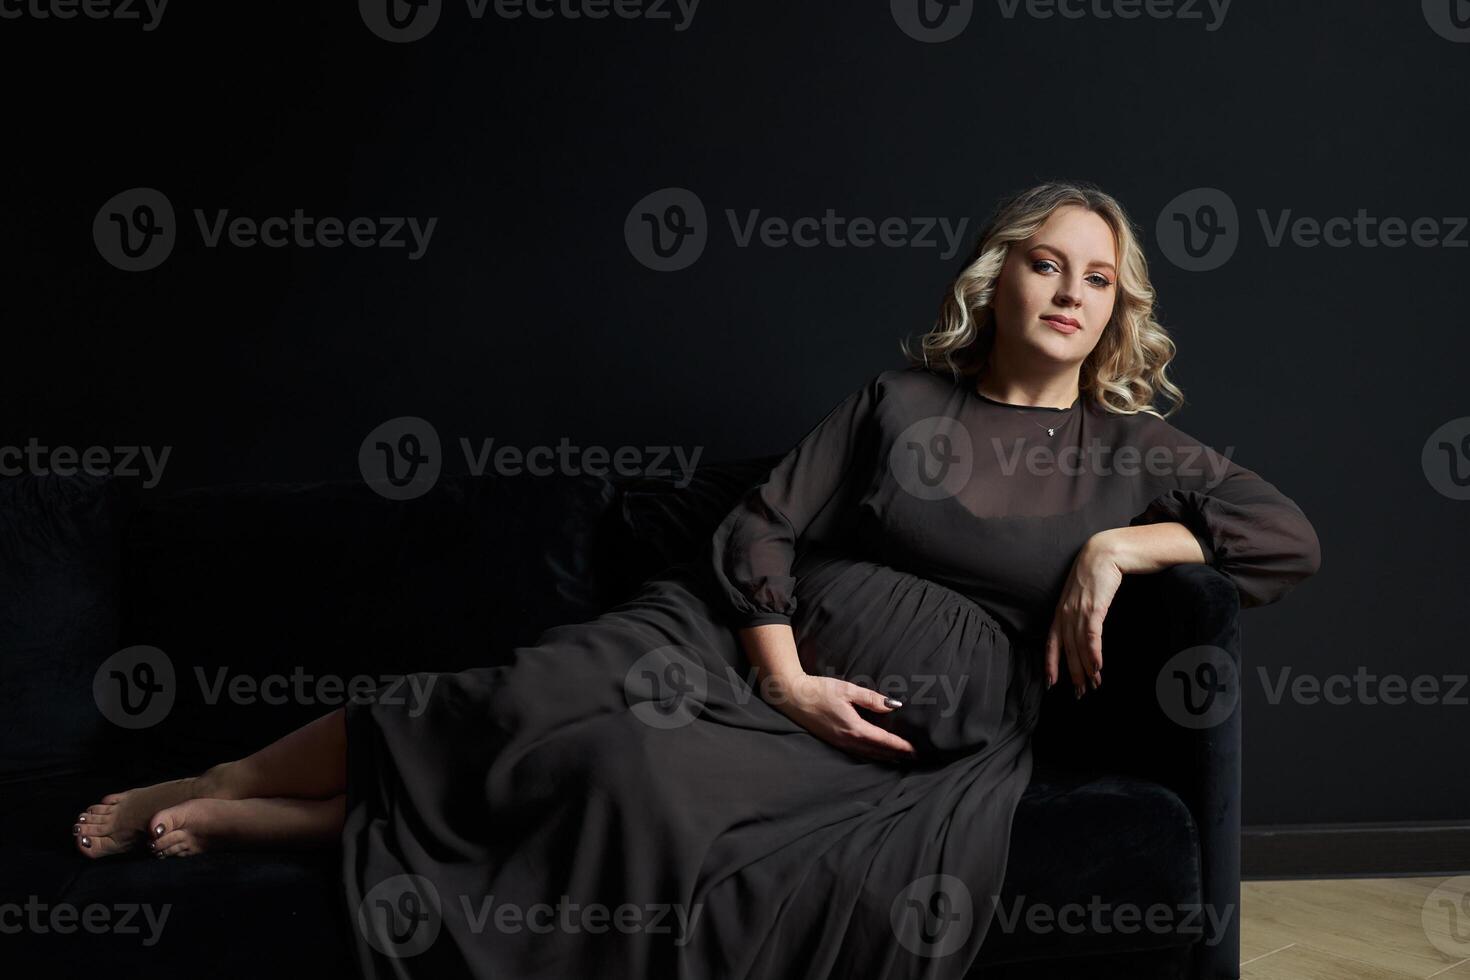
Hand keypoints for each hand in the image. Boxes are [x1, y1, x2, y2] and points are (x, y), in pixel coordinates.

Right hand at [761, 672, 917, 763]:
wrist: (792, 697)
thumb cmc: (819, 690)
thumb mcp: (846, 689)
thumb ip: (870, 698)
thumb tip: (893, 705)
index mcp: (854, 727)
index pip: (883, 740)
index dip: (900, 746)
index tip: (915, 750)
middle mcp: (848, 740)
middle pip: (878, 751)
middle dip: (896, 755)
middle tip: (914, 757)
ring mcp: (839, 743)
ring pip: (867, 755)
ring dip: (884, 757)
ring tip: (899, 759)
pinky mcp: (833, 742)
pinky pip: (857, 753)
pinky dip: (870, 756)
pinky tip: (874, 754)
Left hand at [1044, 535, 1124, 698]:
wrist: (1107, 551)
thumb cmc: (1097, 573)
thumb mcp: (1082, 595)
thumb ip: (1080, 613)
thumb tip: (1084, 632)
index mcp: (1061, 611)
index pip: (1051, 642)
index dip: (1051, 664)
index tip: (1050, 684)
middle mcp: (1066, 612)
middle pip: (1067, 649)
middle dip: (1072, 673)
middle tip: (1080, 694)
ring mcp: (1079, 609)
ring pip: (1079, 645)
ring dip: (1086, 668)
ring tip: (1093, 685)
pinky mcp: (1095, 606)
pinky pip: (1092, 634)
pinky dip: (1094, 652)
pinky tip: (1098, 667)